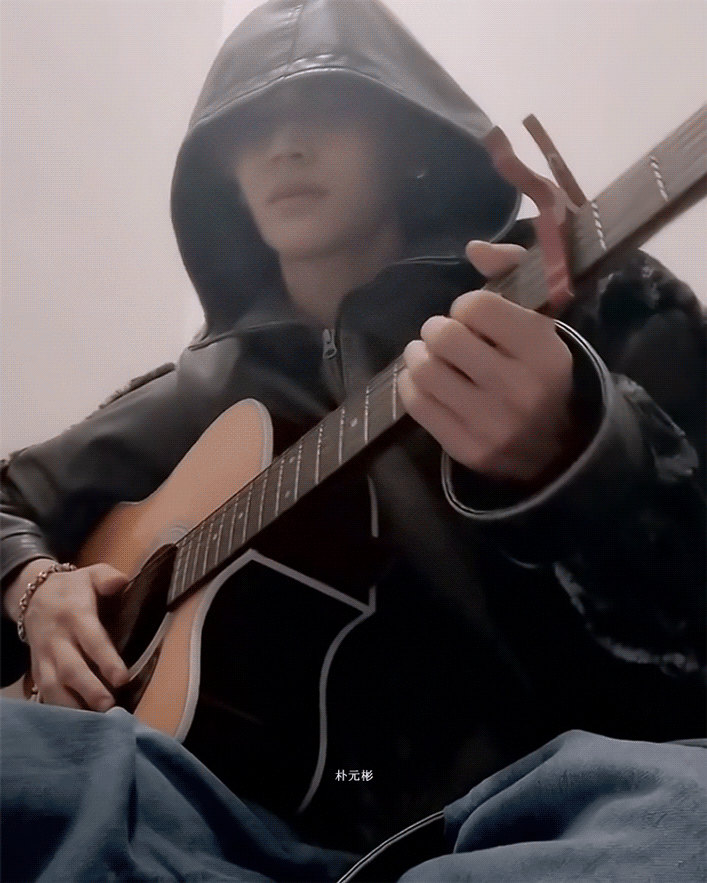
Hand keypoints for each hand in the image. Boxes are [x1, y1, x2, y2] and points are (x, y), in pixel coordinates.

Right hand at [10, 559, 128, 709]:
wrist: (33, 595)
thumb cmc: (74, 588)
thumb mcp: (91, 574)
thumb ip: (107, 577)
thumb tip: (122, 581)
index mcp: (75, 615)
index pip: (91, 639)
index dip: (106, 659)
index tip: (122, 679)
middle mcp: (57, 639)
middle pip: (70, 668)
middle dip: (89, 690)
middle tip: (110, 707)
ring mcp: (44, 656)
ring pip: (52, 685)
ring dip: (72, 705)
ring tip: (95, 723)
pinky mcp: (37, 669)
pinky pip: (43, 693)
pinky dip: (58, 708)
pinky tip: (76, 723)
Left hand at [399, 240, 574, 481]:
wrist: (552, 446)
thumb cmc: (536, 371)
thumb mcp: (539, 322)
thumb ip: (511, 273)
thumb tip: (475, 248)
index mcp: (544, 351)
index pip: (477, 306)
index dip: (465, 306)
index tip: (472, 318)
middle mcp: (520, 389)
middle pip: (444, 337)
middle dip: (437, 329)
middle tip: (443, 336)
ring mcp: (492, 424)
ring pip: (424, 371)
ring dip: (417, 356)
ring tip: (428, 356)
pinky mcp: (466, 448)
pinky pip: (416, 404)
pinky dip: (410, 385)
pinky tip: (422, 381)